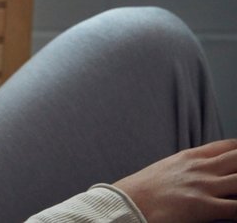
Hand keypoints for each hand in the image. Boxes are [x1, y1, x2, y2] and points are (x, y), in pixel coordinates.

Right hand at [114, 139, 236, 222]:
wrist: (128, 203)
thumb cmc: (145, 190)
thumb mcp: (168, 168)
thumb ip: (191, 167)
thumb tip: (207, 172)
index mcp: (191, 157)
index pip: (229, 146)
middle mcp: (201, 168)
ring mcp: (204, 186)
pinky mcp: (205, 206)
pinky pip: (236, 207)